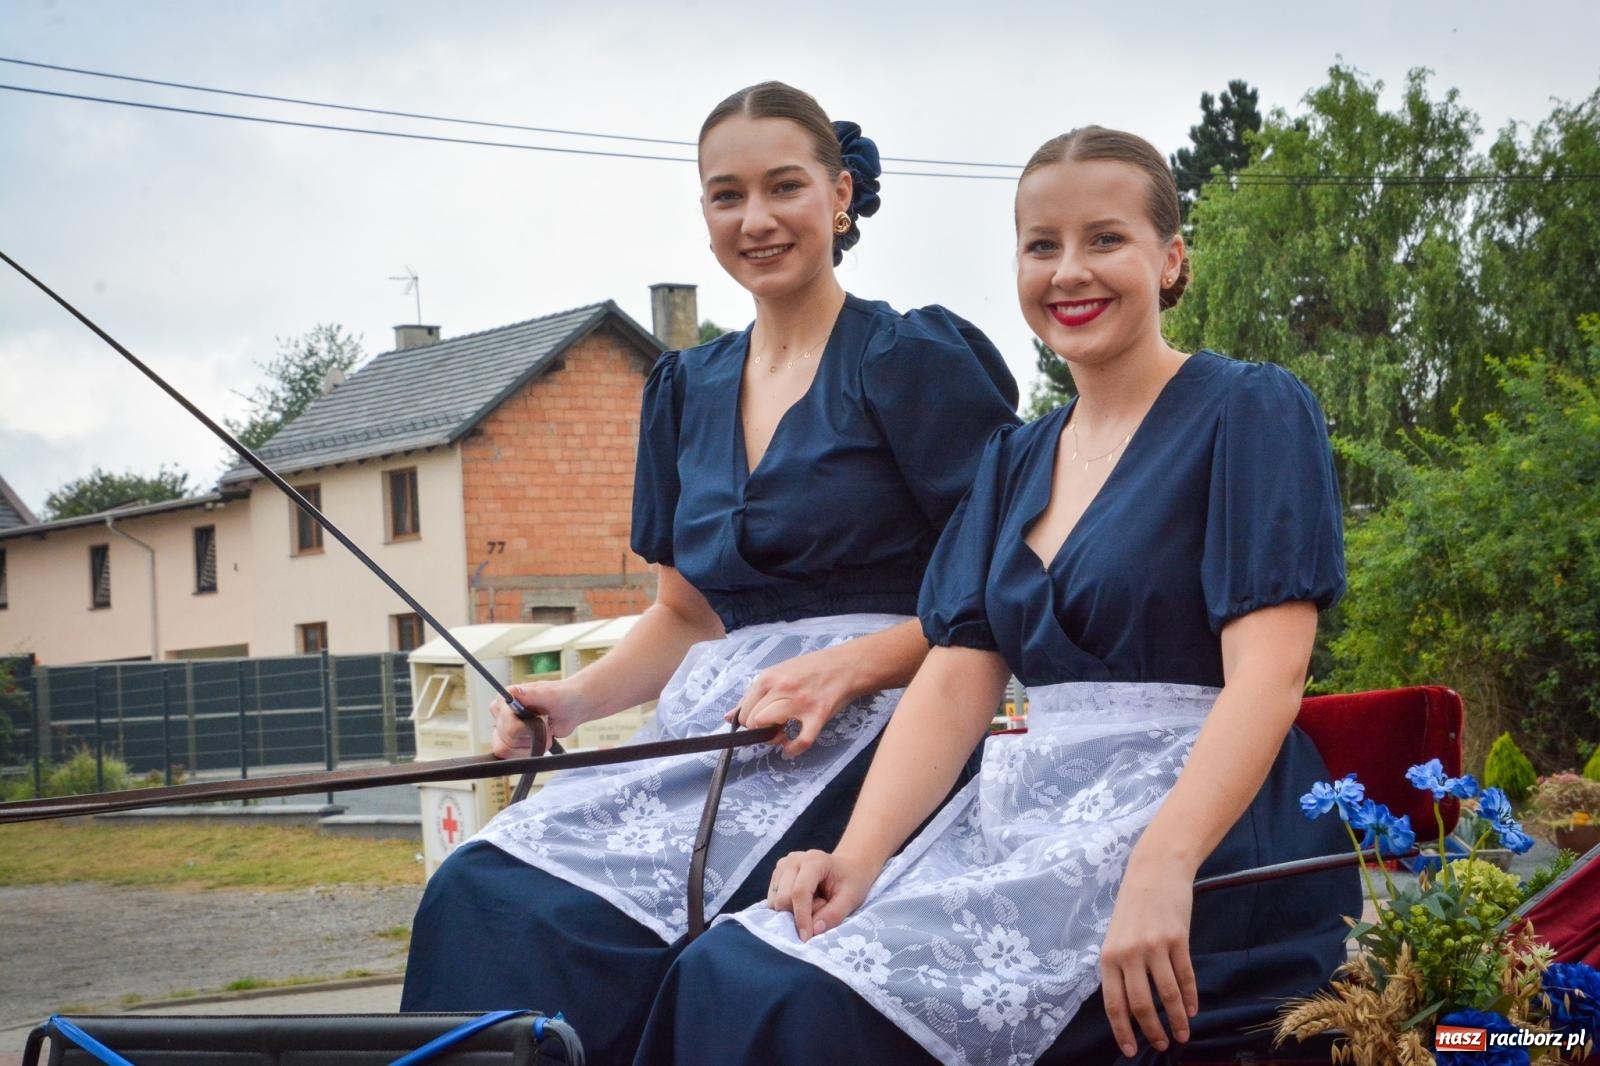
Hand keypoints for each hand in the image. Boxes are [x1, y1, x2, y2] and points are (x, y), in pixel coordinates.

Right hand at [489, 680, 585, 757]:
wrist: (572, 708)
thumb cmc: (562, 696)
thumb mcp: (549, 694)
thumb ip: (531, 694)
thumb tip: (514, 691)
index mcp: (505, 698)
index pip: (506, 723)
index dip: (524, 728)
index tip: (540, 719)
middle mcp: (501, 713)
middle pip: (508, 738)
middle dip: (531, 736)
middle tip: (544, 723)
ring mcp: (505, 728)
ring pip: (508, 749)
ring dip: (531, 745)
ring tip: (542, 731)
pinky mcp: (512, 741)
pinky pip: (512, 756)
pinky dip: (528, 752)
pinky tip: (538, 740)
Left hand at [725, 646, 853, 757]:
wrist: (846, 665)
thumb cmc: (812, 669)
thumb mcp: (779, 673)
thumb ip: (754, 695)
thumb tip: (729, 717)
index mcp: (768, 677)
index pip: (744, 710)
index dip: (748, 721)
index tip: (759, 721)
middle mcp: (781, 689)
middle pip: (753, 722)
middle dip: (760, 729)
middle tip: (773, 725)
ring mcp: (800, 702)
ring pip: (769, 729)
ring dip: (773, 737)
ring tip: (782, 733)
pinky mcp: (818, 715)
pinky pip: (801, 741)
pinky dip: (793, 750)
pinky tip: (791, 748)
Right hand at [766, 848, 880, 941]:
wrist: (848, 867)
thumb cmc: (851, 881)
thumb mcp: (851, 899)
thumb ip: (833, 915)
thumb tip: (814, 930)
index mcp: (814, 861)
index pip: (800, 892)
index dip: (802, 917)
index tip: (806, 937)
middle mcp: (793, 860)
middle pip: (783, 898)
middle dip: (799, 914)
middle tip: (821, 908)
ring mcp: (782, 866)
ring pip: (775, 901)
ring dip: (792, 911)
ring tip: (813, 903)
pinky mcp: (777, 875)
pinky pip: (773, 901)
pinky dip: (787, 908)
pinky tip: (803, 901)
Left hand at [1099, 854, 1198, 1056]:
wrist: (1155, 870)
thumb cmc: (1133, 905)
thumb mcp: (1116, 935)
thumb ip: (1118, 967)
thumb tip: (1125, 1005)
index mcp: (1108, 956)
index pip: (1113, 1003)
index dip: (1122, 1031)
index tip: (1130, 1050)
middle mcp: (1129, 953)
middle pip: (1141, 1004)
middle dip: (1151, 1030)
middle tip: (1160, 1045)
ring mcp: (1154, 946)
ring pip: (1167, 994)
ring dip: (1176, 1019)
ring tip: (1181, 1035)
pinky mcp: (1179, 939)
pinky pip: (1185, 976)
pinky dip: (1190, 997)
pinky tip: (1192, 1011)